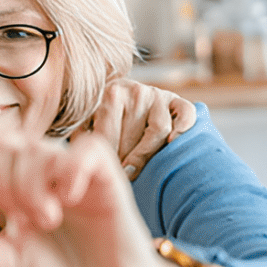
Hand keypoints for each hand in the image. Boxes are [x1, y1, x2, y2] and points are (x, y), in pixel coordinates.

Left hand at [0, 134, 200, 266]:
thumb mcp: (12, 266)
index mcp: (8, 193)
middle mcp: (36, 176)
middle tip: (15, 216)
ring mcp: (71, 174)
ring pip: (37, 149)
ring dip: (32, 182)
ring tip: (44, 220)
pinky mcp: (107, 177)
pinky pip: (87, 151)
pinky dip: (71, 167)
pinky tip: (65, 194)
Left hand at [73, 80, 194, 179]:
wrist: (125, 100)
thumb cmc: (100, 120)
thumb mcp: (86, 125)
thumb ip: (81, 137)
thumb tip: (80, 158)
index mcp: (110, 94)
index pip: (109, 134)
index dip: (108, 158)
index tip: (108, 173)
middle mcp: (136, 90)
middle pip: (134, 135)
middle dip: (127, 158)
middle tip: (122, 176)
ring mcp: (158, 95)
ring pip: (159, 130)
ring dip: (148, 152)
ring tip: (138, 168)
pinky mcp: (178, 101)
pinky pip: (186, 113)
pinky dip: (183, 127)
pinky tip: (171, 143)